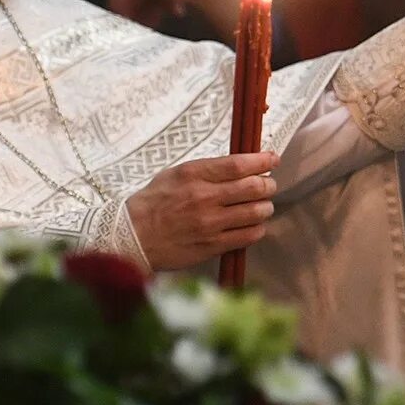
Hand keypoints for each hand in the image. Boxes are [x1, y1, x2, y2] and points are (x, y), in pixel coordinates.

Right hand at [127, 152, 278, 271]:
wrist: (131, 236)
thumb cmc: (153, 203)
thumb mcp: (174, 175)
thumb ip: (206, 170)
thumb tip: (240, 165)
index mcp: (194, 175)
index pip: (239, 164)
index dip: (263, 161)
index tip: (273, 159)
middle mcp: (204, 197)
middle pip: (254, 187)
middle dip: (268, 184)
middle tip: (268, 185)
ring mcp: (210, 223)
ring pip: (257, 212)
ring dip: (265, 207)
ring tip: (262, 206)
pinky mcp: (212, 246)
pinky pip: (249, 236)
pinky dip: (257, 228)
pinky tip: (253, 225)